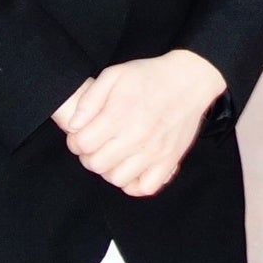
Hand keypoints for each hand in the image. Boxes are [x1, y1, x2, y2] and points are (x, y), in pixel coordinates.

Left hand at [53, 50, 228, 197]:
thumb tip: (73, 125)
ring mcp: (154, 153)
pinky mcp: (169, 162)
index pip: (83, 144)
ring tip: (112, 156)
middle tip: (95, 146)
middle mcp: (136, 138)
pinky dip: (134, 183)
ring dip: (109, 170)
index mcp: (119, 116)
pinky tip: (132, 168)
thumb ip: (89, 100)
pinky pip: (145, 187)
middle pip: (96, 164)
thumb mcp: (114, 74)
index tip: (80, 136)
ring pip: (117, 179)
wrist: (188, 81)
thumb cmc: (149, 77)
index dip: (75, 141)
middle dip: (88, 156)